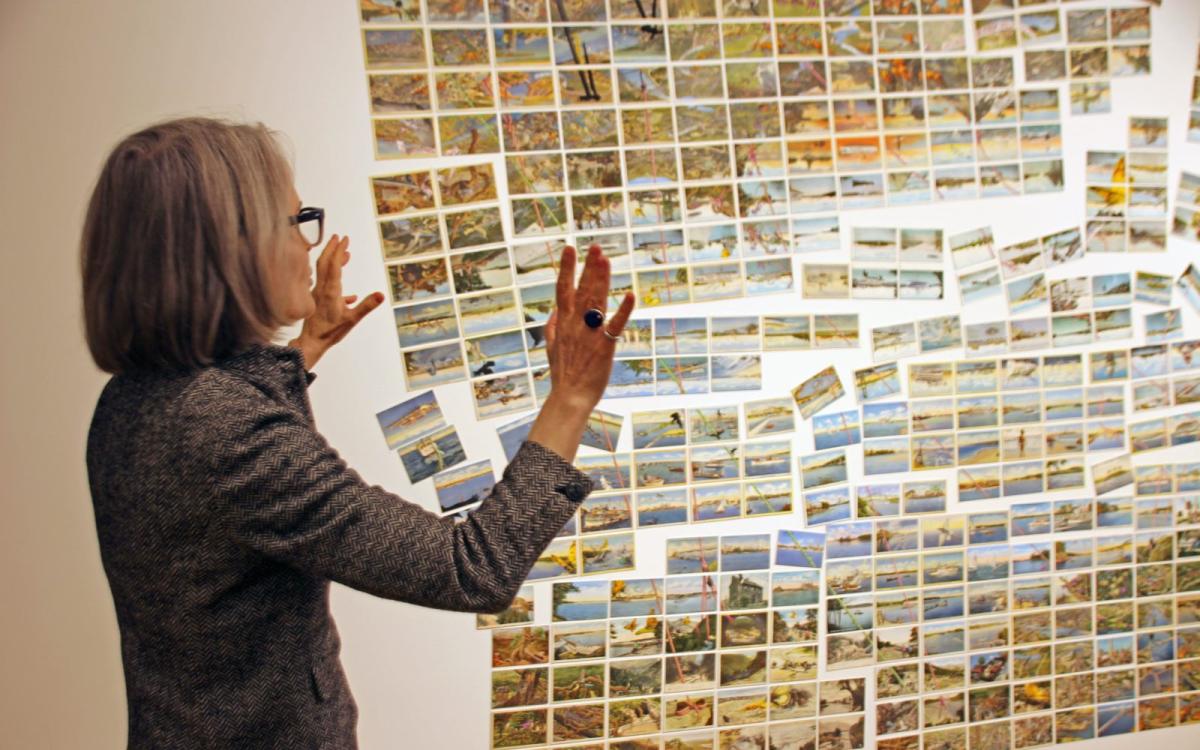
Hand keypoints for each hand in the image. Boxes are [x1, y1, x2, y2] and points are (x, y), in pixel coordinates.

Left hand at [289, 235, 383, 369]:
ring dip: (331, 260)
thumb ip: (367, 306)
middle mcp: (321, 289)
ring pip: (322, 271)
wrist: (311, 342)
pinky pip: (323, 284)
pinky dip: (333, 280)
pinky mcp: (315, 300)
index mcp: (330, 291)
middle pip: (324, 262)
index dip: (339, 250)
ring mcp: (316, 293)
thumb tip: (381, 294)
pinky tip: (348, 293)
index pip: (334, 264)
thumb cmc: (330, 332)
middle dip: (331, 248)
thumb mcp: (352, 319)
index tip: (344, 239)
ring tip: (343, 254)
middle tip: (339, 237)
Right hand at [544, 244, 635, 410]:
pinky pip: (615, 324)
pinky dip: (623, 310)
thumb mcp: (552, 348)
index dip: (566, 268)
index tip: (569, 247)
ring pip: (596, 301)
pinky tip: (630, 295)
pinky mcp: (605, 345)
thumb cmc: (563, 374)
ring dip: (602, 280)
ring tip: (606, 260)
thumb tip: (554, 310)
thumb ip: (552, 326)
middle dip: (589, 267)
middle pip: (582, 289)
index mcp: (563, 323)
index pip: (563, 289)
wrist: (570, 397)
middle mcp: (575, 324)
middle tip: (596, 247)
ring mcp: (590, 334)